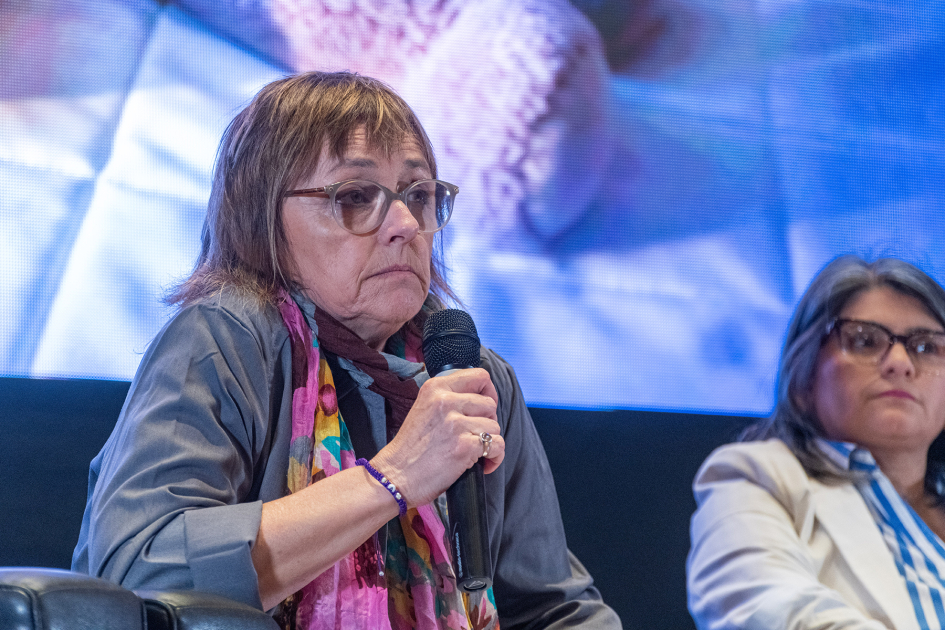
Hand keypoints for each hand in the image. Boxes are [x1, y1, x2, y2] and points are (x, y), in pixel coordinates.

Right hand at [371, 368, 505, 505]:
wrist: (396, 476)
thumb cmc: (410, 448)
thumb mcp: (424, 408)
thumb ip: (449, 398)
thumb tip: (480, 398)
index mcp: (436, 388)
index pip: (480, 376)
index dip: (489, 392)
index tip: (485, 407)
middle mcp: (446, 400)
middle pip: (490, 404)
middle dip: (488, 421)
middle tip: (475, 435)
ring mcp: (456, 423)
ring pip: (494, 426)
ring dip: (489, 441)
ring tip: (475, 452)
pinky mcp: (464, 446)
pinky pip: (496, 446)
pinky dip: (494, 457)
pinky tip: (483, 464)